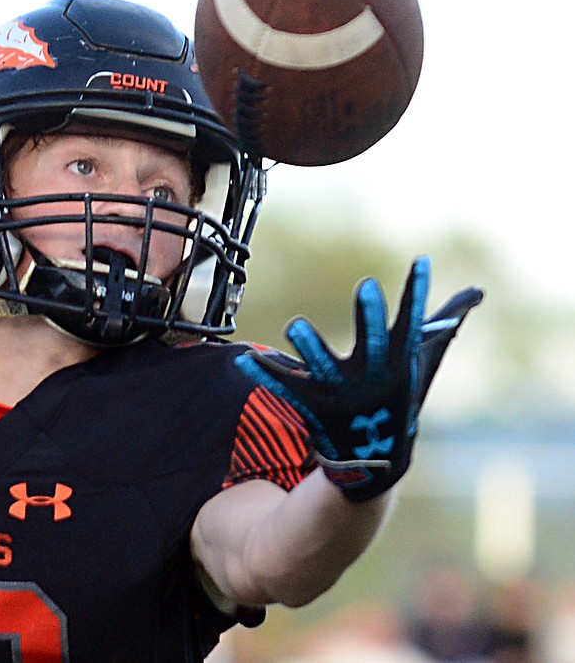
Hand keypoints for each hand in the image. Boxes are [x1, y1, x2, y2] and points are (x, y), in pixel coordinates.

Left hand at [234, 256, 482, 500]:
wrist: (377, 460)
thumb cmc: (398, 398)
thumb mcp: (420, 364)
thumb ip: (441, 325)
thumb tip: (475, 295)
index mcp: (398, 362)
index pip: (412, 321)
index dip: (417, 292)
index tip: (421, 261)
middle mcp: (372, 377)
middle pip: (371, 343)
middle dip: (369, 317)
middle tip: (367, 285)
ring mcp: (343, 395)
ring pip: (325, 368)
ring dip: (311, 348)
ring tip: (295, 325)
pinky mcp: (314, 408)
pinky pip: (286, 387)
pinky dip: (266, 373)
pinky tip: (245, 357)